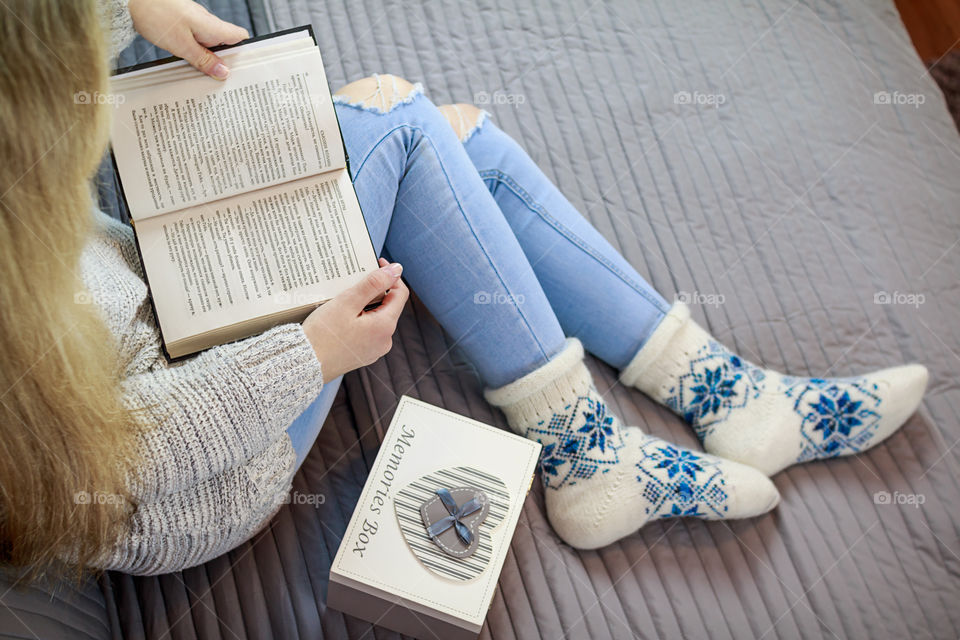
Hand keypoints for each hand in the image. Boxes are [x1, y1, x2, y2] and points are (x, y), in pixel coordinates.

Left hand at [128, 0, 248, 79]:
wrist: (132, 0)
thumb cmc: (156, 15)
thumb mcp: (182, 45)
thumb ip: (204, 60)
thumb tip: (223, 72)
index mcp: (212, 26)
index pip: (240, 37)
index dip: (244, 53)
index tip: (242, 70)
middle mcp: (206, 23)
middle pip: (225, 44)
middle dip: (224, 62)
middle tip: (219, 79)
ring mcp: (194, 22)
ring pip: (209, 44)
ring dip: (207, 59)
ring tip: (202, 75)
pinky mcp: (182, 24)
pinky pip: (195, 41)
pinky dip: (195, 53)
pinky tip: (187, 62)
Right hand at [302, 258, 408, 379]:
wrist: (302, 364)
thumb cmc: (323, 334)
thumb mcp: (348, 302)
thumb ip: (374, 284)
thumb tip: (396, 270)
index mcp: (385, 327)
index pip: (400, 294)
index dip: (390, 276)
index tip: (377, 264)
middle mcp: (384, 341)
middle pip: (388, 307)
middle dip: (375, 291)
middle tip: (354, 280)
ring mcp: (374, 350)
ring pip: (376, 319)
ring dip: (365, 305)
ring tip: (344, 298)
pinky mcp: (362, 355)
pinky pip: (366, 332)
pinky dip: (359, 320)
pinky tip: (341, 316)